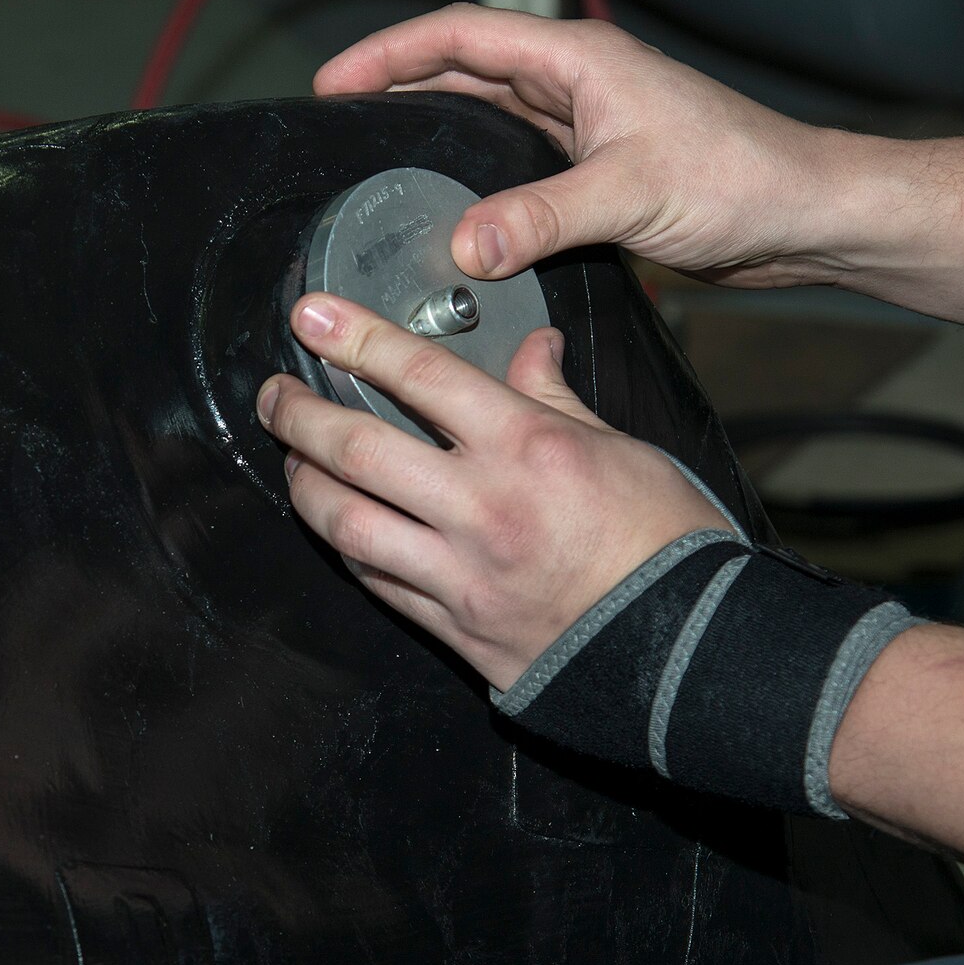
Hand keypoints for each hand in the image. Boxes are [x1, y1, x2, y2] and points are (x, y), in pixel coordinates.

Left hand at [256, 293, 723, 690]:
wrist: (686, 650)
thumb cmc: (667, 544)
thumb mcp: (621, 448)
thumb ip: (555, 398)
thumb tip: (532, 350)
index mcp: (526, 448)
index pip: (419, 376)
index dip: (355, 337)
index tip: (312, 315)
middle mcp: (481, 508)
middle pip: (357, 450)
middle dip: (299, 414)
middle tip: (277, 394)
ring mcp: (459, 573)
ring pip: (346, 523)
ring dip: (304, 486)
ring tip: (293, 460)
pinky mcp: (453, 627)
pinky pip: (376, 583)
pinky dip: (347, 548)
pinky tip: (339, 527)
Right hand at [314, 4, 839, 287]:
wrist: (804, 217)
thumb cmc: (744, 180)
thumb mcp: (631, 195)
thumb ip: (542, 218)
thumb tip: (465, 244)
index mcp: (580, 60)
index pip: (462, 34)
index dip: (391, 51)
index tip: (335, 79)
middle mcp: (580, 85)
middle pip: (467, 70)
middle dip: (401, 86)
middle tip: (342, 120)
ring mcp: (590, 129)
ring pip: (493, 120)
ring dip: (439, 133)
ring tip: (381, 160)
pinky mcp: (602, 174)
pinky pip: (522, 167)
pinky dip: (482, 182)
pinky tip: (459, 212)